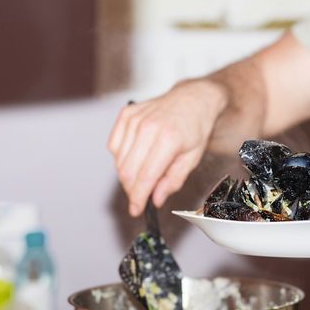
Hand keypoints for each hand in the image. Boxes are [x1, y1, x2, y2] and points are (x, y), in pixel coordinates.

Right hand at [107, 80, 225, 215]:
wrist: (192, 99)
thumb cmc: (195, 128)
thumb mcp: (192, 158)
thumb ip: (173, 180)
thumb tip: (156, 199)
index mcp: (168, 139)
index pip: (146, 176)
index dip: (138, 197)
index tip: (136, 210)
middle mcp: (149, 127)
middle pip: (127, 171)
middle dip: (132, 190)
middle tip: (141, 196)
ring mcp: (135, 119)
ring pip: (119, 160)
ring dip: (128, 174)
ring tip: (145, 172)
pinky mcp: (126, 114)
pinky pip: (114, 145)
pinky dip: (121, 157)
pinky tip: (137, 156)